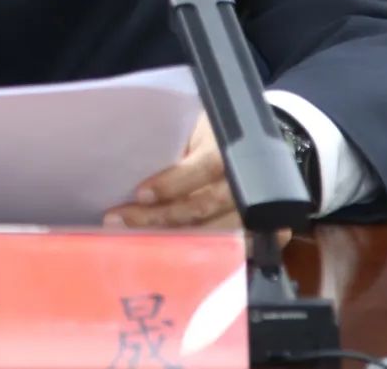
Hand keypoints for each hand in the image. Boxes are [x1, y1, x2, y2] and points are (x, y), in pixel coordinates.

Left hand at [102, 111, 291, 251]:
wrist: (266, 148)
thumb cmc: (218, 134)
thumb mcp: (200, 126)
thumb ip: (179, 143)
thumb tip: (131, 156)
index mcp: (232, 150)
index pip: (204, 167)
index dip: (172, 183)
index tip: (139, 193)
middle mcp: (249, 184)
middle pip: (203, 207)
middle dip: (159, 218)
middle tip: (120, 221)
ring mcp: (261, 214)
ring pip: (214, 235)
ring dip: (173, 242)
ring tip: (136, 242)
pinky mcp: (266, 235)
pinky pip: (232, 254)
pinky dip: (202, 259)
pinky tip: (171, 260)